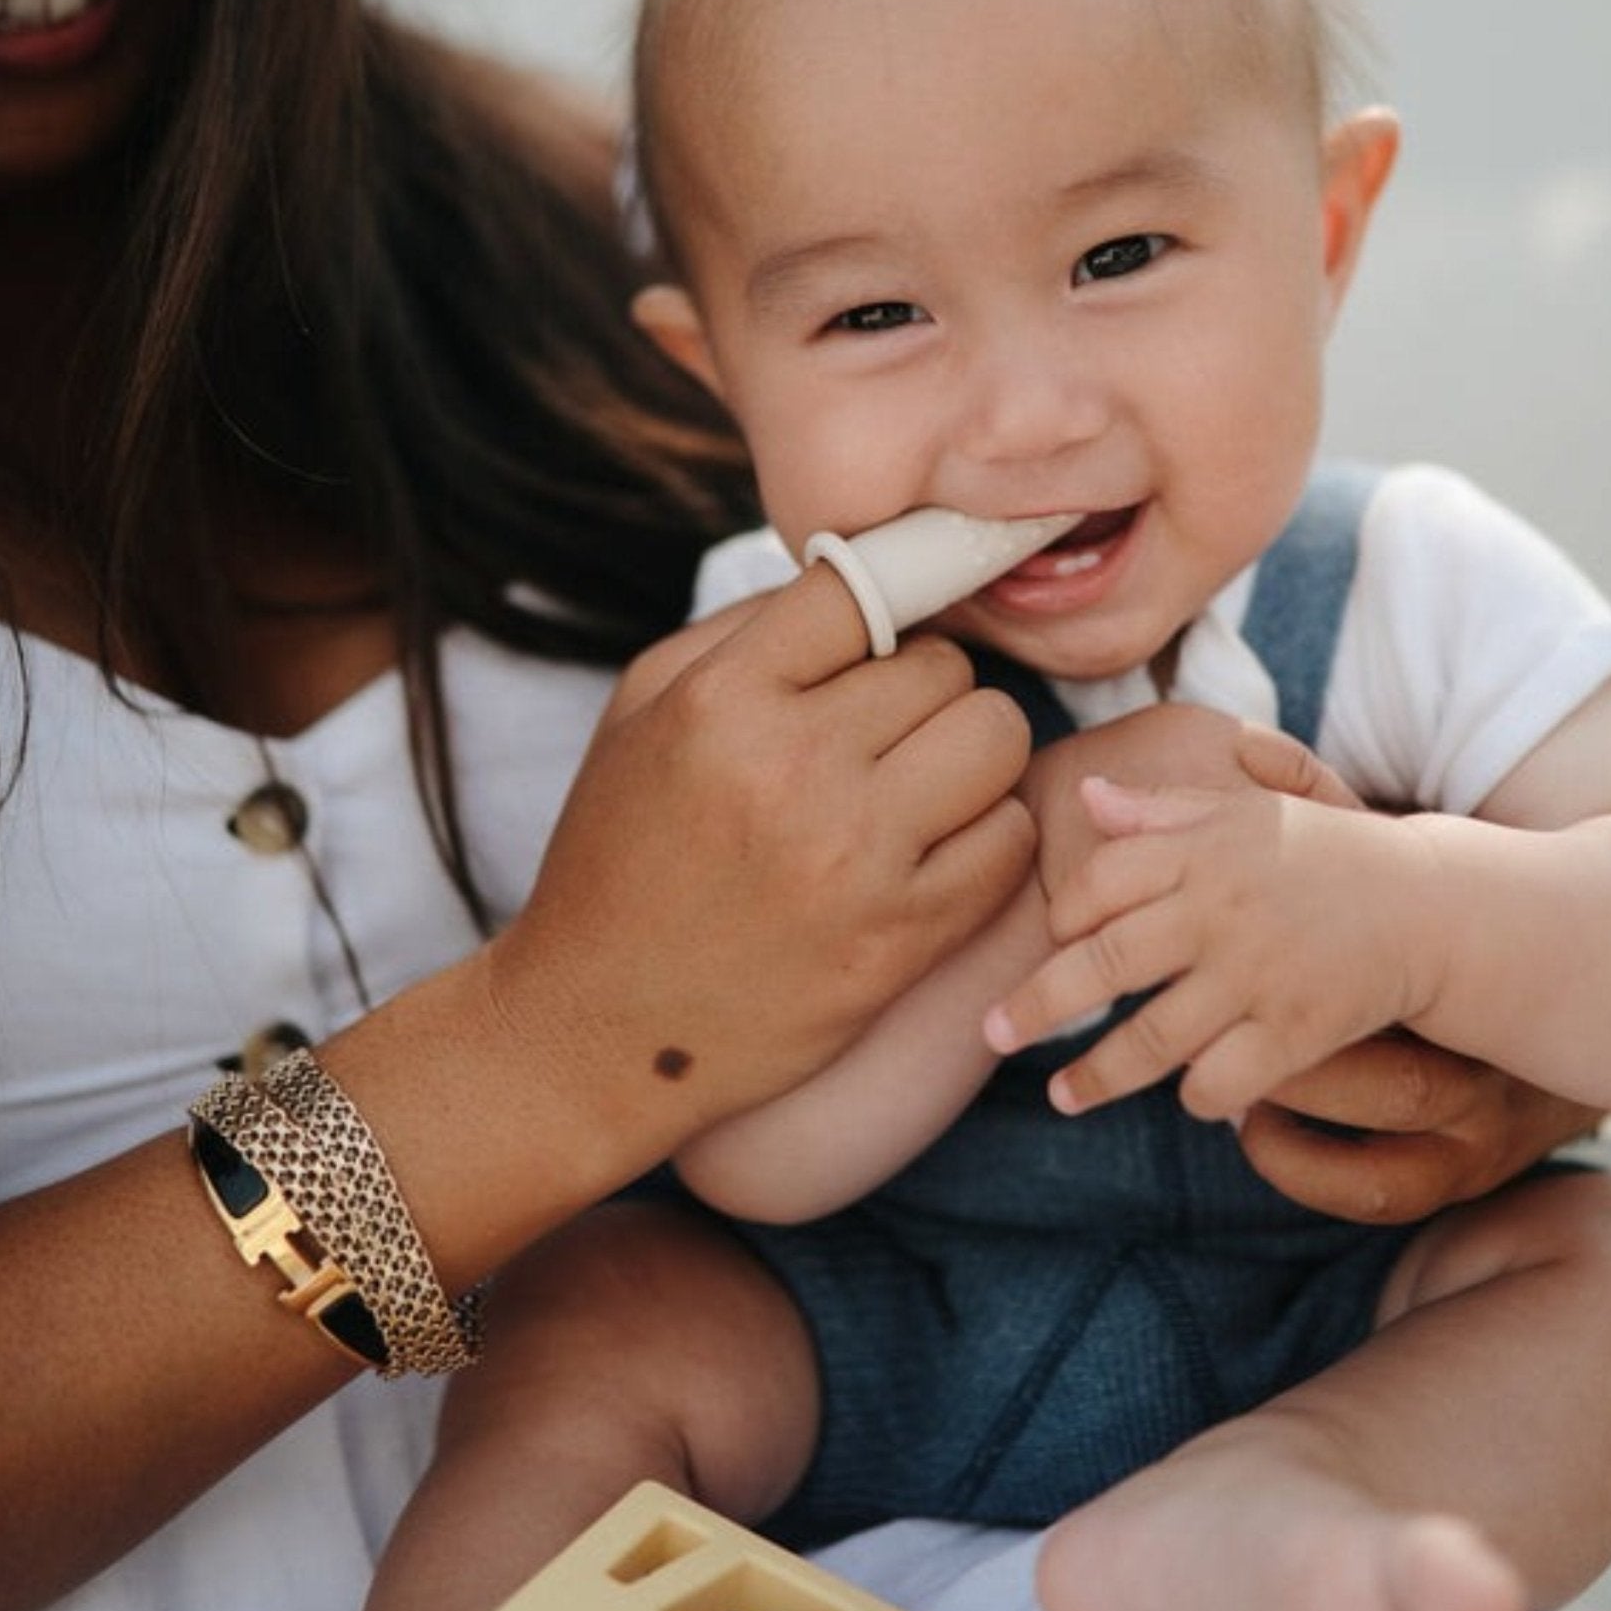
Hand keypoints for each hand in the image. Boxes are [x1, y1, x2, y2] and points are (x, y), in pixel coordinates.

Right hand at [488, 562, 1034, 1134]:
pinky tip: (936, 849)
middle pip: (945, 667)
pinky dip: (987, 835)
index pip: (864, 588)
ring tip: (919, 785)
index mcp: (722, 702)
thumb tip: (862, 580)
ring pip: (998, 738)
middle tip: (885, 734)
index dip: (885, 608)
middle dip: (925, 692)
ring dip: (971, 755)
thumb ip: (745, 630)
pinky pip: (1011, 839)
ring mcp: (855, 859)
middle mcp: (794, 770)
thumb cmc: (620, 859)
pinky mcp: (901, 939)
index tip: (885, 639)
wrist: (598, 1030)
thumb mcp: (640, 712)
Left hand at [991, 721, 1596, 1218]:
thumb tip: (1087, 797)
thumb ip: (1166, 811)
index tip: (1051, 940)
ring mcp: (1257, 976)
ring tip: (1061, 1098)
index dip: (1062, 917)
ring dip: (1098, 1077)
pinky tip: (1188, 1097)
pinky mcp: (1296, 1032)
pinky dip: (1198, 1096)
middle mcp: (1218, 912)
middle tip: (990, 1037)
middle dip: (1035, 1009)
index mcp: (1201, 850)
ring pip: (1151, 1041)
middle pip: (1102, 969)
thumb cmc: (1325, 854)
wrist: (1430, 903)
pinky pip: (1221, 1081)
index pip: (1096, 885)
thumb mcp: (1250, 812)